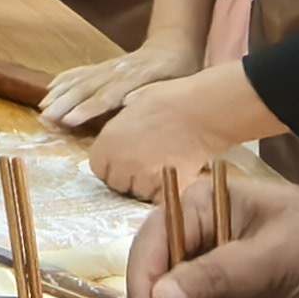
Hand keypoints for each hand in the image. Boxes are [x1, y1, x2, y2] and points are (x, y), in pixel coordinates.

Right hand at [44, 30, 205, 131]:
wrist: (174, 46)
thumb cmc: (179, 73)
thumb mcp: (174, 85)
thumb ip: (153, 94)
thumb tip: (132, 107)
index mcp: (137, 77)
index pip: (108, 94)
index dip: (88, 107)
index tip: (69, 119)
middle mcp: (118, 71)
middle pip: (88, 87)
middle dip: (66, 102)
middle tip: (47, 117)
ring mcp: (109, 67)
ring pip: (81, 79)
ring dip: (61, 93)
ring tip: (43, 107)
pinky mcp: (105, 65)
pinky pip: (81, 72)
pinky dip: (65, 80)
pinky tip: (51, 87)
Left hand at [82, 63, 282, 195]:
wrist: (198, 111)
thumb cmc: (166, 100)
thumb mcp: (130, 109)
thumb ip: (117, 133)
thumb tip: (115, 142)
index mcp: (106, 145)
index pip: (99, 169)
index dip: (113, 164)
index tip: (125, 158)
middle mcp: (120, 166)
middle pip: (118, 184)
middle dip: (129, 176)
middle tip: (146, 161)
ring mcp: (143, 180)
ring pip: (140, 192)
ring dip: (148, 184)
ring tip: (163, 165)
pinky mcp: (167, 188)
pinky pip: (162, 197)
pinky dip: (167, 189)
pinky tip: (175, 171)